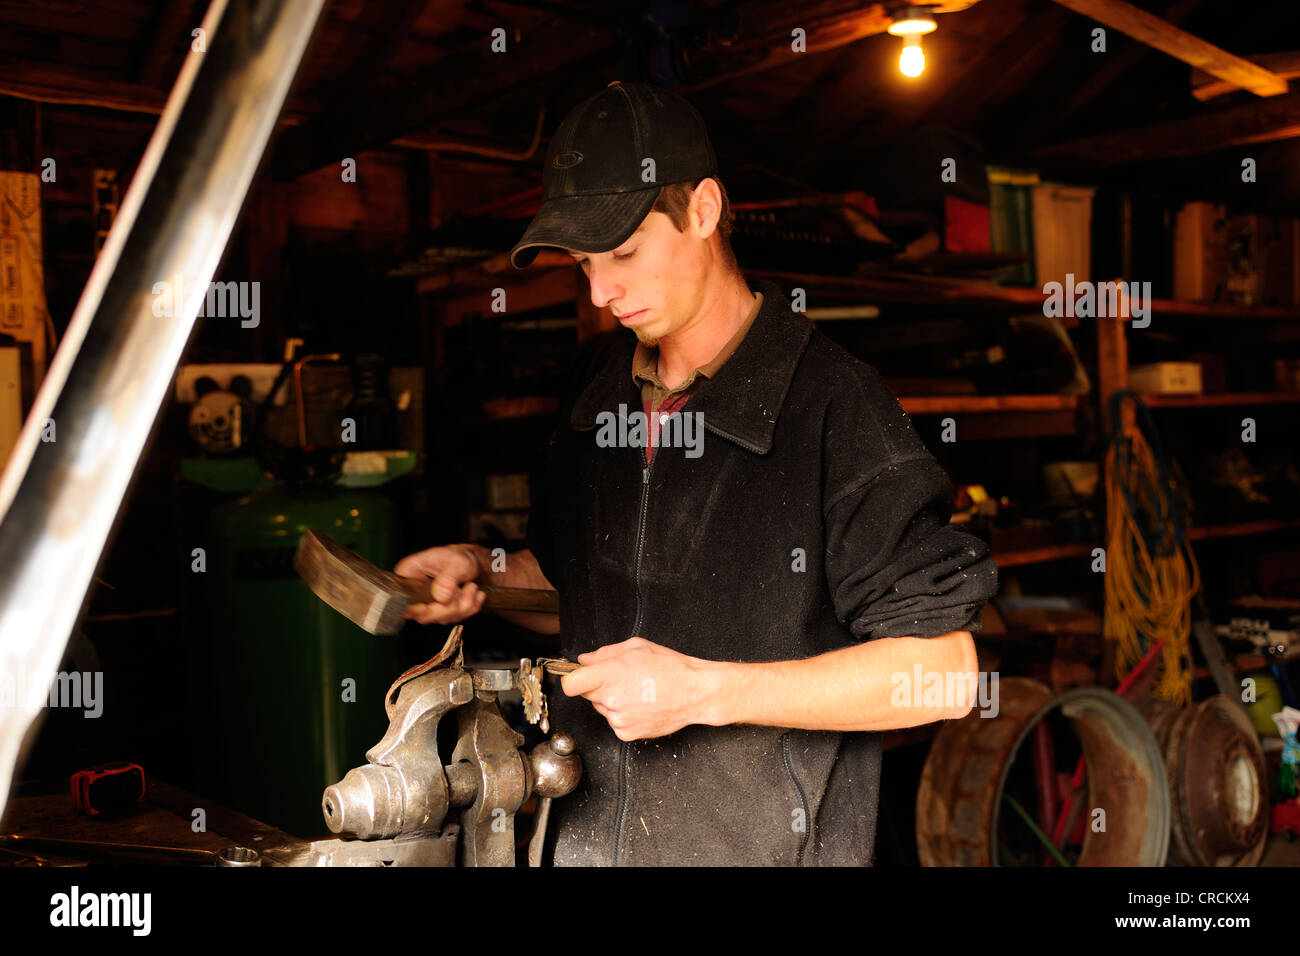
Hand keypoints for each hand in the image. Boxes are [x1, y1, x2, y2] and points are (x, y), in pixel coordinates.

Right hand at [393, 544, 486, 624]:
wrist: (471, 562)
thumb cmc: (459, 557)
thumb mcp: (456, 562)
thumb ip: (448, 578)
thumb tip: (441, 597)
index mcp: (408, 574)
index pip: (403, 599)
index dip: (419, 608)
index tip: (441, 602)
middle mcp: (413, 592)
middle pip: (423, 615)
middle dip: (451, 606)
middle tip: (469, 587)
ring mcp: (425, 604)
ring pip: (441, 618)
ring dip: (464, 605)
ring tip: (472, 586)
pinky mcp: (438, 612)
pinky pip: (453, 619)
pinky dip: (469, 608)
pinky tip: (474, 594)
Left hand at [559, 637, 723, 740]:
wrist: (694, 693)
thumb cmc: (670, 667)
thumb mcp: (636, 647)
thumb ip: (604, 653)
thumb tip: (584, 660)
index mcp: (610, 675)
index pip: (571, 684)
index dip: (572, 679)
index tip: (578, 677)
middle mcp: (611, 700)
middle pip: (588, 694)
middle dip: (599, 686)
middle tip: (623, 679)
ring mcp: (618, 719)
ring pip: (602, 708)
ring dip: (613, 700)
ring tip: (638, 692)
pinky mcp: (626, 733)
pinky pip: (614, 722)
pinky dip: (624, 715)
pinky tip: (641, 705)